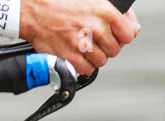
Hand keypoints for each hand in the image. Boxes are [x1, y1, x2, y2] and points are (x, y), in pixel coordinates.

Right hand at [21, 0, 140, 75]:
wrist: (35, 11)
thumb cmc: (60, 2)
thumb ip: (115, 12)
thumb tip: (129, 24)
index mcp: (104, 12)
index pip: (129, 34)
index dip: (123, 35)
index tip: (117, 35)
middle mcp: (94, 28)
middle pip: (115, 49)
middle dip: (108, 46)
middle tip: (98, 40)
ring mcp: (81, 45)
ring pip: (101, 61)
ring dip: (96, 56)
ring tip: (87, 47)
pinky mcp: (69, 57)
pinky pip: (86, 69)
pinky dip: (84, 65)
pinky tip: (79, 55)